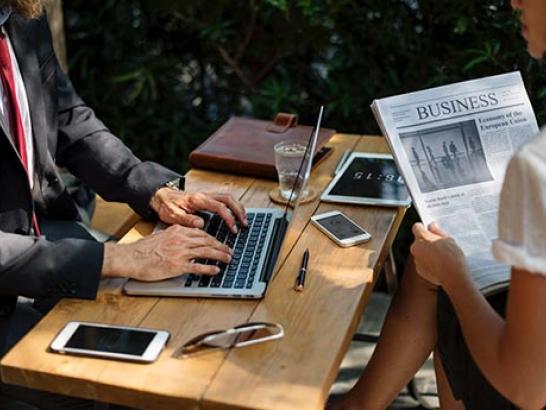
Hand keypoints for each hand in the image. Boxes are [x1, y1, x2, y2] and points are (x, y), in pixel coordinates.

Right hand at [102, 225, 231, 280]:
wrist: (130, 257)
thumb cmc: (142, 249)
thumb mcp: (162, 236)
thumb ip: (176, 236)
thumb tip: (187, 239)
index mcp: (177, 231)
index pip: (202, 233)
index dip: (214, 239)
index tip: (220, 243)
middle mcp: (181, 240)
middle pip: (208, 241)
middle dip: (221, 246)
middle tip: (229, 251)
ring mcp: (180, 253)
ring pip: (206, 252)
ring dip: (220, 255)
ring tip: (228, 259)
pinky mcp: (177, 266)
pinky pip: (198, 267)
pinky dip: (209, 268)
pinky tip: (216, 270)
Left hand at [150, 188, 246, 232]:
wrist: (161, 197)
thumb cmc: (167, 206)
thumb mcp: (173, 215)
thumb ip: (187, 220)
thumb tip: (201, 223)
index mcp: (198, 200)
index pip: (220, 207)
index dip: (229, 218)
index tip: (233, 229)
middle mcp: (204, 195)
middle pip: (229, 198)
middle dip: (239, 211)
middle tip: (244, 224)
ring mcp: (207, 195)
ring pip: (228, 197)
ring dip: (238, 207)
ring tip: (243, 220)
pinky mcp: (207, 198)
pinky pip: (224, 199)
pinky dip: (232, 206)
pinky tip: (235, 215)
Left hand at [410, 222, 469, 286]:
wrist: (453, 275)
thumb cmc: (452, 256)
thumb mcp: (448, 239)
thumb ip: (437, 231)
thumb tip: (431, 225)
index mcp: (422, 238)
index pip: (416, 227)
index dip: (422, 227)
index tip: (428, 229)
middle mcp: (415, 248)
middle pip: (418, 241)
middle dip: (426, 241)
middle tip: (438, 245)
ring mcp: (416, 259)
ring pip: (420, 252)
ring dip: (426, 252)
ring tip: (440, 257)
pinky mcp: (419, 270)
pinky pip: (422, 263)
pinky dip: (427, 263)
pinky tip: (438, 265)